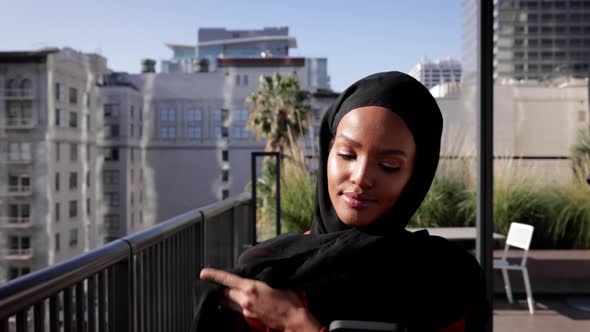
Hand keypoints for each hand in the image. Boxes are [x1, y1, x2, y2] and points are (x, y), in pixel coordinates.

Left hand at [200, 268, 321, 331]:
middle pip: (225, 292)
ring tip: (232, 292)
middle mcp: (245, 300)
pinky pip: (237, 310)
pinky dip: (237, 304)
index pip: (227, 280)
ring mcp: (246, 311)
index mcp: (251, 287)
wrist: (294, 319)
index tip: (203, 273)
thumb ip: (261, 279)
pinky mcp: (250, 319)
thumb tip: (254, 275)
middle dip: (222, 288)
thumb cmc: (289, 299)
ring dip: (228, 297)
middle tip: (222, 283)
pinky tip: (243, 302)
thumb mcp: (276, 282)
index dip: (214, 275)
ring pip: (229, 302)